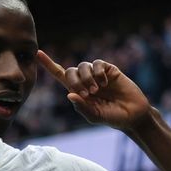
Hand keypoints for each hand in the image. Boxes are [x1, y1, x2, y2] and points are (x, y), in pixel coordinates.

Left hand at [37, 50, 151, 130]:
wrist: (133, 115)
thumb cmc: (112, 118)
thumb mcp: (94, 116)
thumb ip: (81, 107)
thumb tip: (69, 94)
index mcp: (78, 91)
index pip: (60, 75)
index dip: (49, 64)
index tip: (38, 53)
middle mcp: (85, 81)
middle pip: (70, 71)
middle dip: (74, 81)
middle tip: (87, 94)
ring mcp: (97, 74)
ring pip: (83, 66)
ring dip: (87, 78)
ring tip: (97, 90)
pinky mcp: (110, 70)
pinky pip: (98, 64)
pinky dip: (98, 72)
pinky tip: (105, 83)